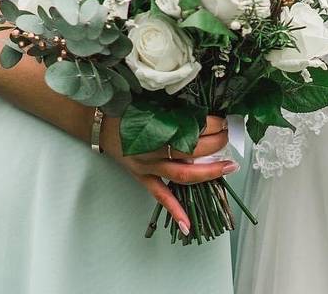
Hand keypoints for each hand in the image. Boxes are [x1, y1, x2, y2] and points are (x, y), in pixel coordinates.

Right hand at [99, 115, 237, 234]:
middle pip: (192, 150)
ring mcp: (148, 167)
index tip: (222, 120)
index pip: (191, 127)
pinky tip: (188, 225)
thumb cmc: (126, 109)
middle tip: (227, 137)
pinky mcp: (142, 177)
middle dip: (215, 144)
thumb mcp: (151, 103)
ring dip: (208, 173)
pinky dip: (175, 210)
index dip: (211, 124)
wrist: (99, 123)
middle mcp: (154, 149)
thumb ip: (174, 109)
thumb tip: (202, 112)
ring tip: (228, 168)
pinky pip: (160, 196)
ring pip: (182, 174)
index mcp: (156, 127)